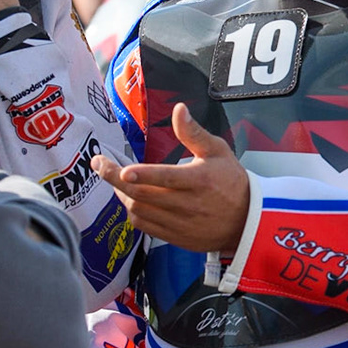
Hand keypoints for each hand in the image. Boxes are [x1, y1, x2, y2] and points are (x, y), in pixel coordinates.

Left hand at [93, 103, 249, 253]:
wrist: (247, 221)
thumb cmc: (231, 181)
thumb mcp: (218, 151)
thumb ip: (193, 132)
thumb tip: (178, 109)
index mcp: (199, 181)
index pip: (166, 178)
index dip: (142, 175)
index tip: (122, 170)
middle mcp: (188, 205)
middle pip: (143, 195)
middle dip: (115, 180)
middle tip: (100, 165)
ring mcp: (180, 224)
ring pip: (140, 212)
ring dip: (122, 195)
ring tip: (115, 179)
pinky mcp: (175, 237)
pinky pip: (145, 227)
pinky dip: (132, 212)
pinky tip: (129, 199)